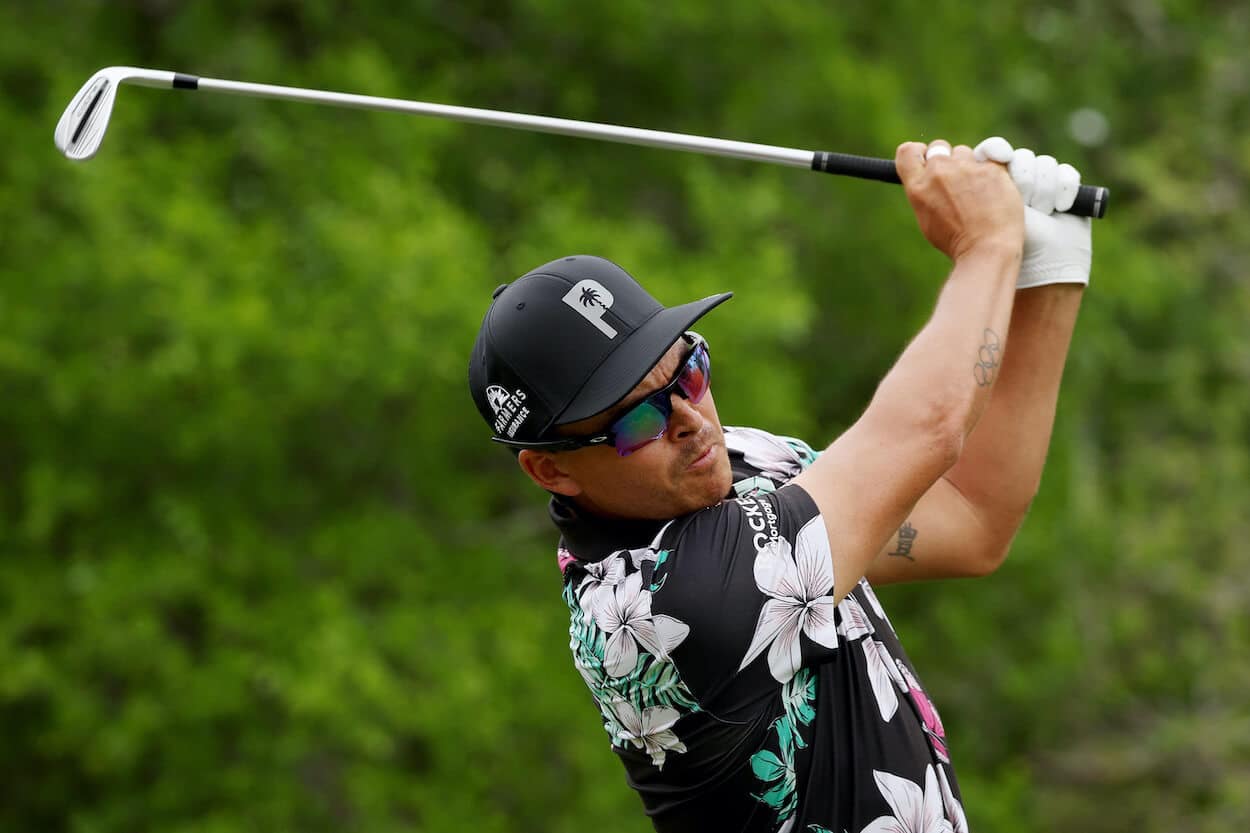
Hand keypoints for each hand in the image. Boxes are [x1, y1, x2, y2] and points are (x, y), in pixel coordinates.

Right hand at [896, 139, 1023, 262]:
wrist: (986, 249)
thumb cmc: (956, 241)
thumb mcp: (927, 219)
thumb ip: (925, 193)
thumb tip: (928, 179)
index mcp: (918, 187)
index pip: (908, 152)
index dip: (918, 152)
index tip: (926, 158)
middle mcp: (939, 172)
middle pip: (938, 147)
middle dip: (946, 158)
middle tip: (956, 179)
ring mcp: (966, 168)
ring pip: (965, 152)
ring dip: (969, 165)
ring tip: (977, 191)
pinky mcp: (991, 168)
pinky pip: (991, 158)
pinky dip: (992, 171)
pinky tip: (993, 191)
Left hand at [974, 137, 1091, 287]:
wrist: (1036, 268)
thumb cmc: (1000, 242)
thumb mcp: (974, 211)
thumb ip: (963, 183)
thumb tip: (955, 155)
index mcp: (989, 184)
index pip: (993, 150)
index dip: (996, 150)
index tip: (1000, 157)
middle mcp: (1015, 181)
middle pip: (1022, 156)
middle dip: (1024, 180)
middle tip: (1022, 203)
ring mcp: (1041, 186)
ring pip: (1045, 164)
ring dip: (1043, 191)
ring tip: (1041, 213)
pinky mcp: (1066, 191)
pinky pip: (1066, 174)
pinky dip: (1064, 190)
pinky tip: (1059, 209)